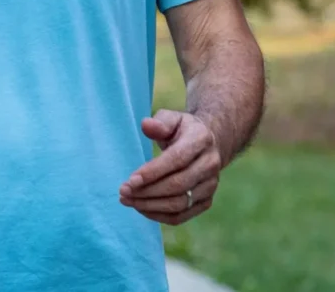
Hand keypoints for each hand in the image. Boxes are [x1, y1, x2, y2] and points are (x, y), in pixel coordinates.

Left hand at [118, 109, 220, 225]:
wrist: (208, 144)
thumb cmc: (182, 130)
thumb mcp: (172, 119)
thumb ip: (160, 122)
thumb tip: (146, 125)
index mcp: (201, 139)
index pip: (177, 159)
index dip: (153, 172)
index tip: (130, 180)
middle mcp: (210, 164)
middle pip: (178, 185)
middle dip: (147, 191)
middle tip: (123, 191)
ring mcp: (211, 185)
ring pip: (180, 204)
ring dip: (150, 206)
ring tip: (128, 200)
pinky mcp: (206, 201)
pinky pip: (181, 215)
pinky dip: (159, 216)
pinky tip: (141, 208)